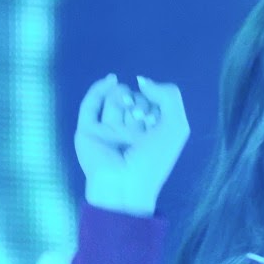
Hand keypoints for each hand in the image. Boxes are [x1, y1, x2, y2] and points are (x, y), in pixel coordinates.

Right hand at [74, 74, 188, 215]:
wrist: (125, 183)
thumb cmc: (153, 160)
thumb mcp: (176, 126)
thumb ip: (169, 96)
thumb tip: (142, 81)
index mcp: (149, 135)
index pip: (152, 105)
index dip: (155, 103)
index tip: (155, 118)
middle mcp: (128, 132)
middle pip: (132, 100)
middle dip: (137, 100)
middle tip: (138, 115)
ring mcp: (107, 132)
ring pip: (113, 100)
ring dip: (121, 96)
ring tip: (125, 103)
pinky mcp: (87, 132)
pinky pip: (90, 105)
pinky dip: (98, 89)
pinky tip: (111, 79)